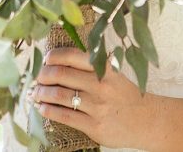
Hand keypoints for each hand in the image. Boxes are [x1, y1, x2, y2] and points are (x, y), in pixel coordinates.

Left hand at [33, 47, 156, 149]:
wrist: (146, 120)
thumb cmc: (125, 95)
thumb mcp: (114, 74)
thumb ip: (92, 66)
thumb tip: (60, 61)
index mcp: (105, 68)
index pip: (73, 55)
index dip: (54, 56)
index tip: (46, 60)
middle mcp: (101, 85)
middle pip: (61, 75)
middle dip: (43, 75)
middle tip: (37, 78)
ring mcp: (97, 107)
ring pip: (59, 96)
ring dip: (42, 93)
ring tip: (36, 93)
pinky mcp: (94, 126)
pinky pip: (64, 116)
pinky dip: (49, 110)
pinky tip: (42, 108)